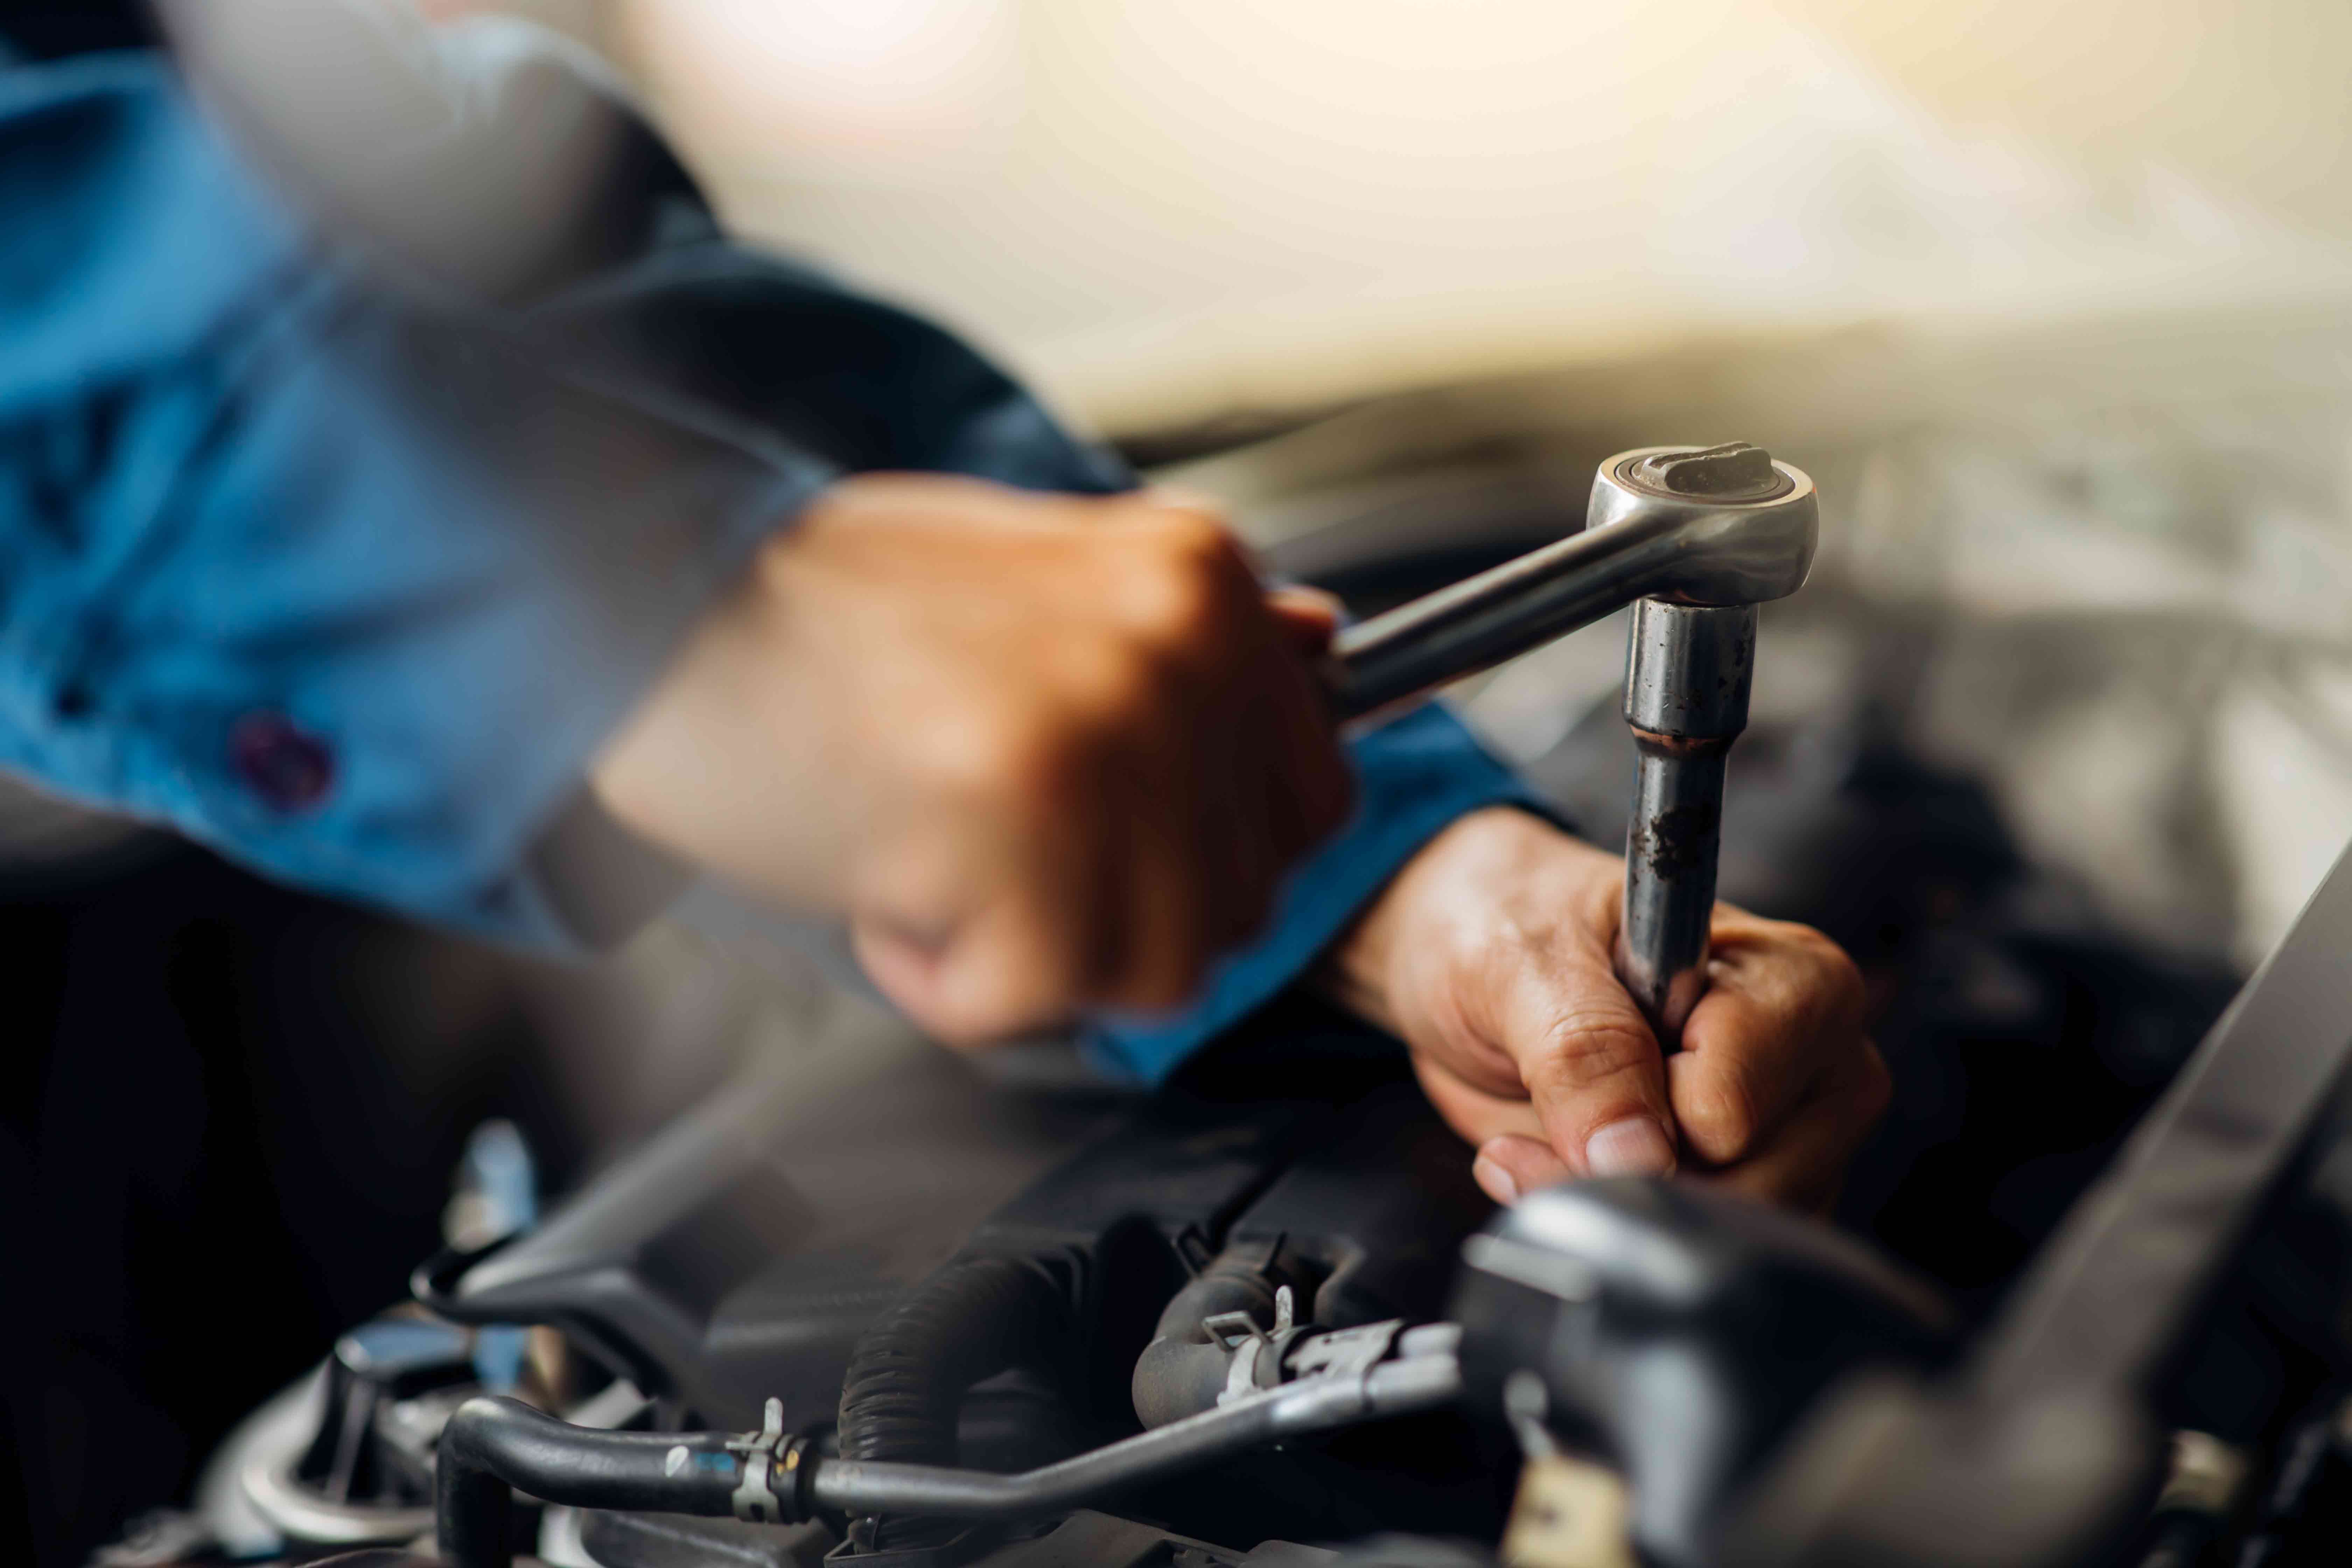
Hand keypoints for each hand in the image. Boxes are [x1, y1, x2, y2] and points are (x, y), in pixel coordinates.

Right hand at [593, 473, 1351, 1043]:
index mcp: (1199, 579)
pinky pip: (1039, 996)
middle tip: (987, 836)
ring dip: (1036, 952)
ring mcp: (1111, 729)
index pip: (1312, 799)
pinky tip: (887, 882)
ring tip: (937, 856)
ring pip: (1160, 968)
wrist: (659, 600)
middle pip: (1242, 901)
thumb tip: (1322, 654)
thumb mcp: (1043, 581)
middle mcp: (1180, 643)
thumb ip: (1182, 638)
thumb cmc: (828, 609)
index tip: (1093, 830)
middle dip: (1113, 909)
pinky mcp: (1024, 819)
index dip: (1199, 853)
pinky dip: (948, 978)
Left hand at [1320, 806, 1884, 1211]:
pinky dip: (1624, 1220)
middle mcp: (1818, 1059)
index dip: (1629, 1115)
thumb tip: (1634, 1155)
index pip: (1730, 1108)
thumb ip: (1581, 1049)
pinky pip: (1705, 1246)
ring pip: (1728, 1230)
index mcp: (1793, 979)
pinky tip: (1570, 1161)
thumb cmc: (1508, 924)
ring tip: (1546, 1132)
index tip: (1554, 1076)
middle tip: (1541, 1118)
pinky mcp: (1759, 1185)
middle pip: (1744, 1186)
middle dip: (1623, 1174)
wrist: (1474, 951)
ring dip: (1613, 1201)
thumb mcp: (1519, 963)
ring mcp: (1797, 1133)